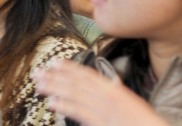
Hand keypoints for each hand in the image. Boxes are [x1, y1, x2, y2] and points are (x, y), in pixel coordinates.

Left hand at [34, 59, 168, 125]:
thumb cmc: (143, 121)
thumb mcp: (130, 102)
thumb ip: (115, 92)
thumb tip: (108, 85)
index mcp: (114, 89)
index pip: (88, 75)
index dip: (70, 68)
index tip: (56, 62)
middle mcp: (106, 95)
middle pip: (76, 83)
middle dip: (56, 77)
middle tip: (38, 72)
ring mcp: (103, 108)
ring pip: (74, 95)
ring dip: (55, 89)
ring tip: (39, 85)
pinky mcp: (100, 121)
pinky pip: (79, 112)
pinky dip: (65, 106)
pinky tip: (52, 103)